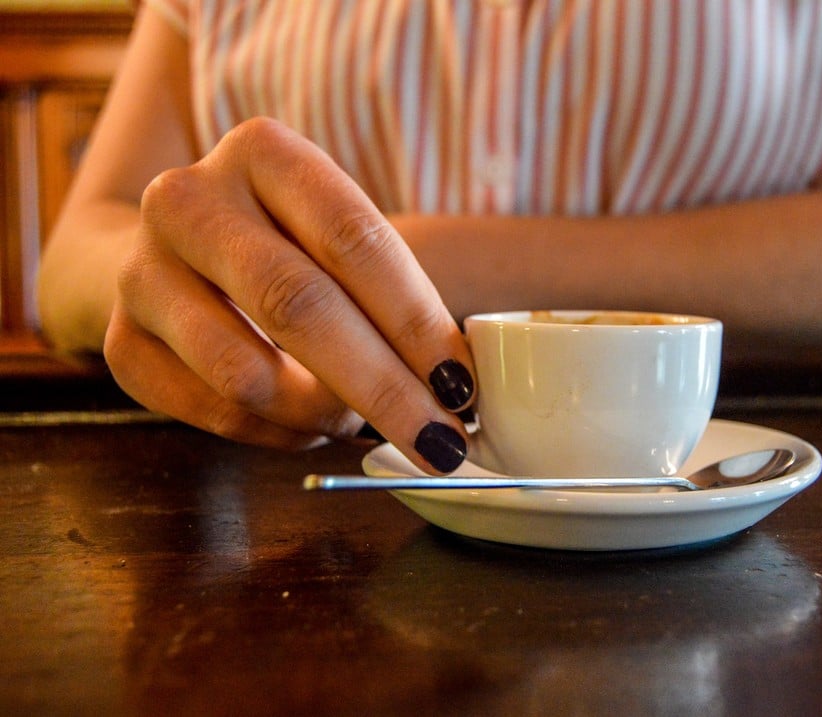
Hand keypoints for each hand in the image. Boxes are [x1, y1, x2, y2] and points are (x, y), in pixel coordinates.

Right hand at [104, 118, 474, 473]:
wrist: (170, 254)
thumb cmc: (287, 247)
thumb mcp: (337, 238)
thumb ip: (394, 295)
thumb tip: (456, 387)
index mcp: (263, 153)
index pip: (355, 240)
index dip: (415, 322)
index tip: (459, 385)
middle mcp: (189, 200)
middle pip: (299, 306)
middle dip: (383, 388)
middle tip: (438, 442)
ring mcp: (142, 272)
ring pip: (247, 375)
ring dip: (323, 414)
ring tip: (357, 418)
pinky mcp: (121, 344)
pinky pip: (214, 414)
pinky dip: (278, 435)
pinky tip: (307, 423)